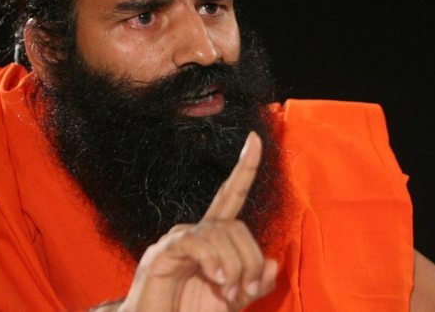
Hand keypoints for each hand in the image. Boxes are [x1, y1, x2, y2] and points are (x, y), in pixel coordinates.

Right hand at [118, 132, 277, 311]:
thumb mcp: (233, 299)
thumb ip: (255, 283)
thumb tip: (272, 261)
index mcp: (212, 239)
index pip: (231, 195)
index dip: (244, 168)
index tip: (255, 139)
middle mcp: (195, 232)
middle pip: (236, 225)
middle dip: (249, 260)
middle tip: (244, 291)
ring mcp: (177, 239)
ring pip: (220, 234)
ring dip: (235, 267)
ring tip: (228, 292)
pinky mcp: (163, 252)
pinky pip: (196, 243)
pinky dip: (213, 261)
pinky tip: (216, 278)